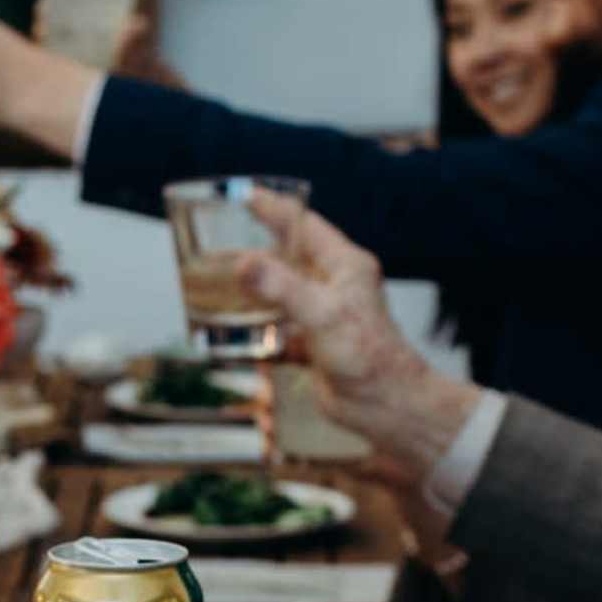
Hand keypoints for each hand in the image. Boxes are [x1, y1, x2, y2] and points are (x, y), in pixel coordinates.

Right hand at [245, 191, 470, 485]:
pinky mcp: (313, 347)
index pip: (305, 225)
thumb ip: (282, 287)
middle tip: (217, 247)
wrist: (386, 404)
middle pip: (287, 259)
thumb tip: (244, 263)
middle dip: (254, 253)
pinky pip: (278, 333)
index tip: (245, 197)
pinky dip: (256, 334)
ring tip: (214, 289)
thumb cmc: (368, 355)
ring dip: (251, 294)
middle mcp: (333, 287)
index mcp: (344, 266)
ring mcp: (322, 317)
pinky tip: (231, 336)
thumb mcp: (323, 313)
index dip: (275, 209)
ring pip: (279, 297)